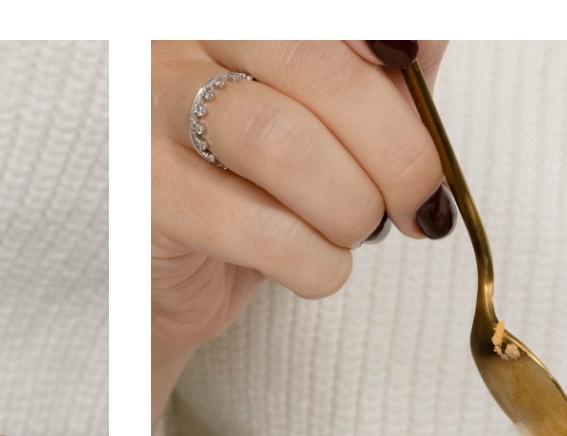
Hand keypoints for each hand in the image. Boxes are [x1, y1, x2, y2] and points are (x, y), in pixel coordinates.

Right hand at [152, 40, 448, 415]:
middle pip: (314, 64)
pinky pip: (256, 226)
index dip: (380, 37)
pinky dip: (315, 261)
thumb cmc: (245, 190)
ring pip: (281, 140)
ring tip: (357, 231)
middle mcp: (176, 49)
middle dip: (394, 145)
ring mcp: (148, 119)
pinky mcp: (146, 200)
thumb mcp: (319, 120)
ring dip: (351, 204)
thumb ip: (372, 76)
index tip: (411, 69)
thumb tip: (420, 43)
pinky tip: (316, 267)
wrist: (166, 279)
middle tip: (416, 199)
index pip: (315, 16)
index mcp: (226, 21)